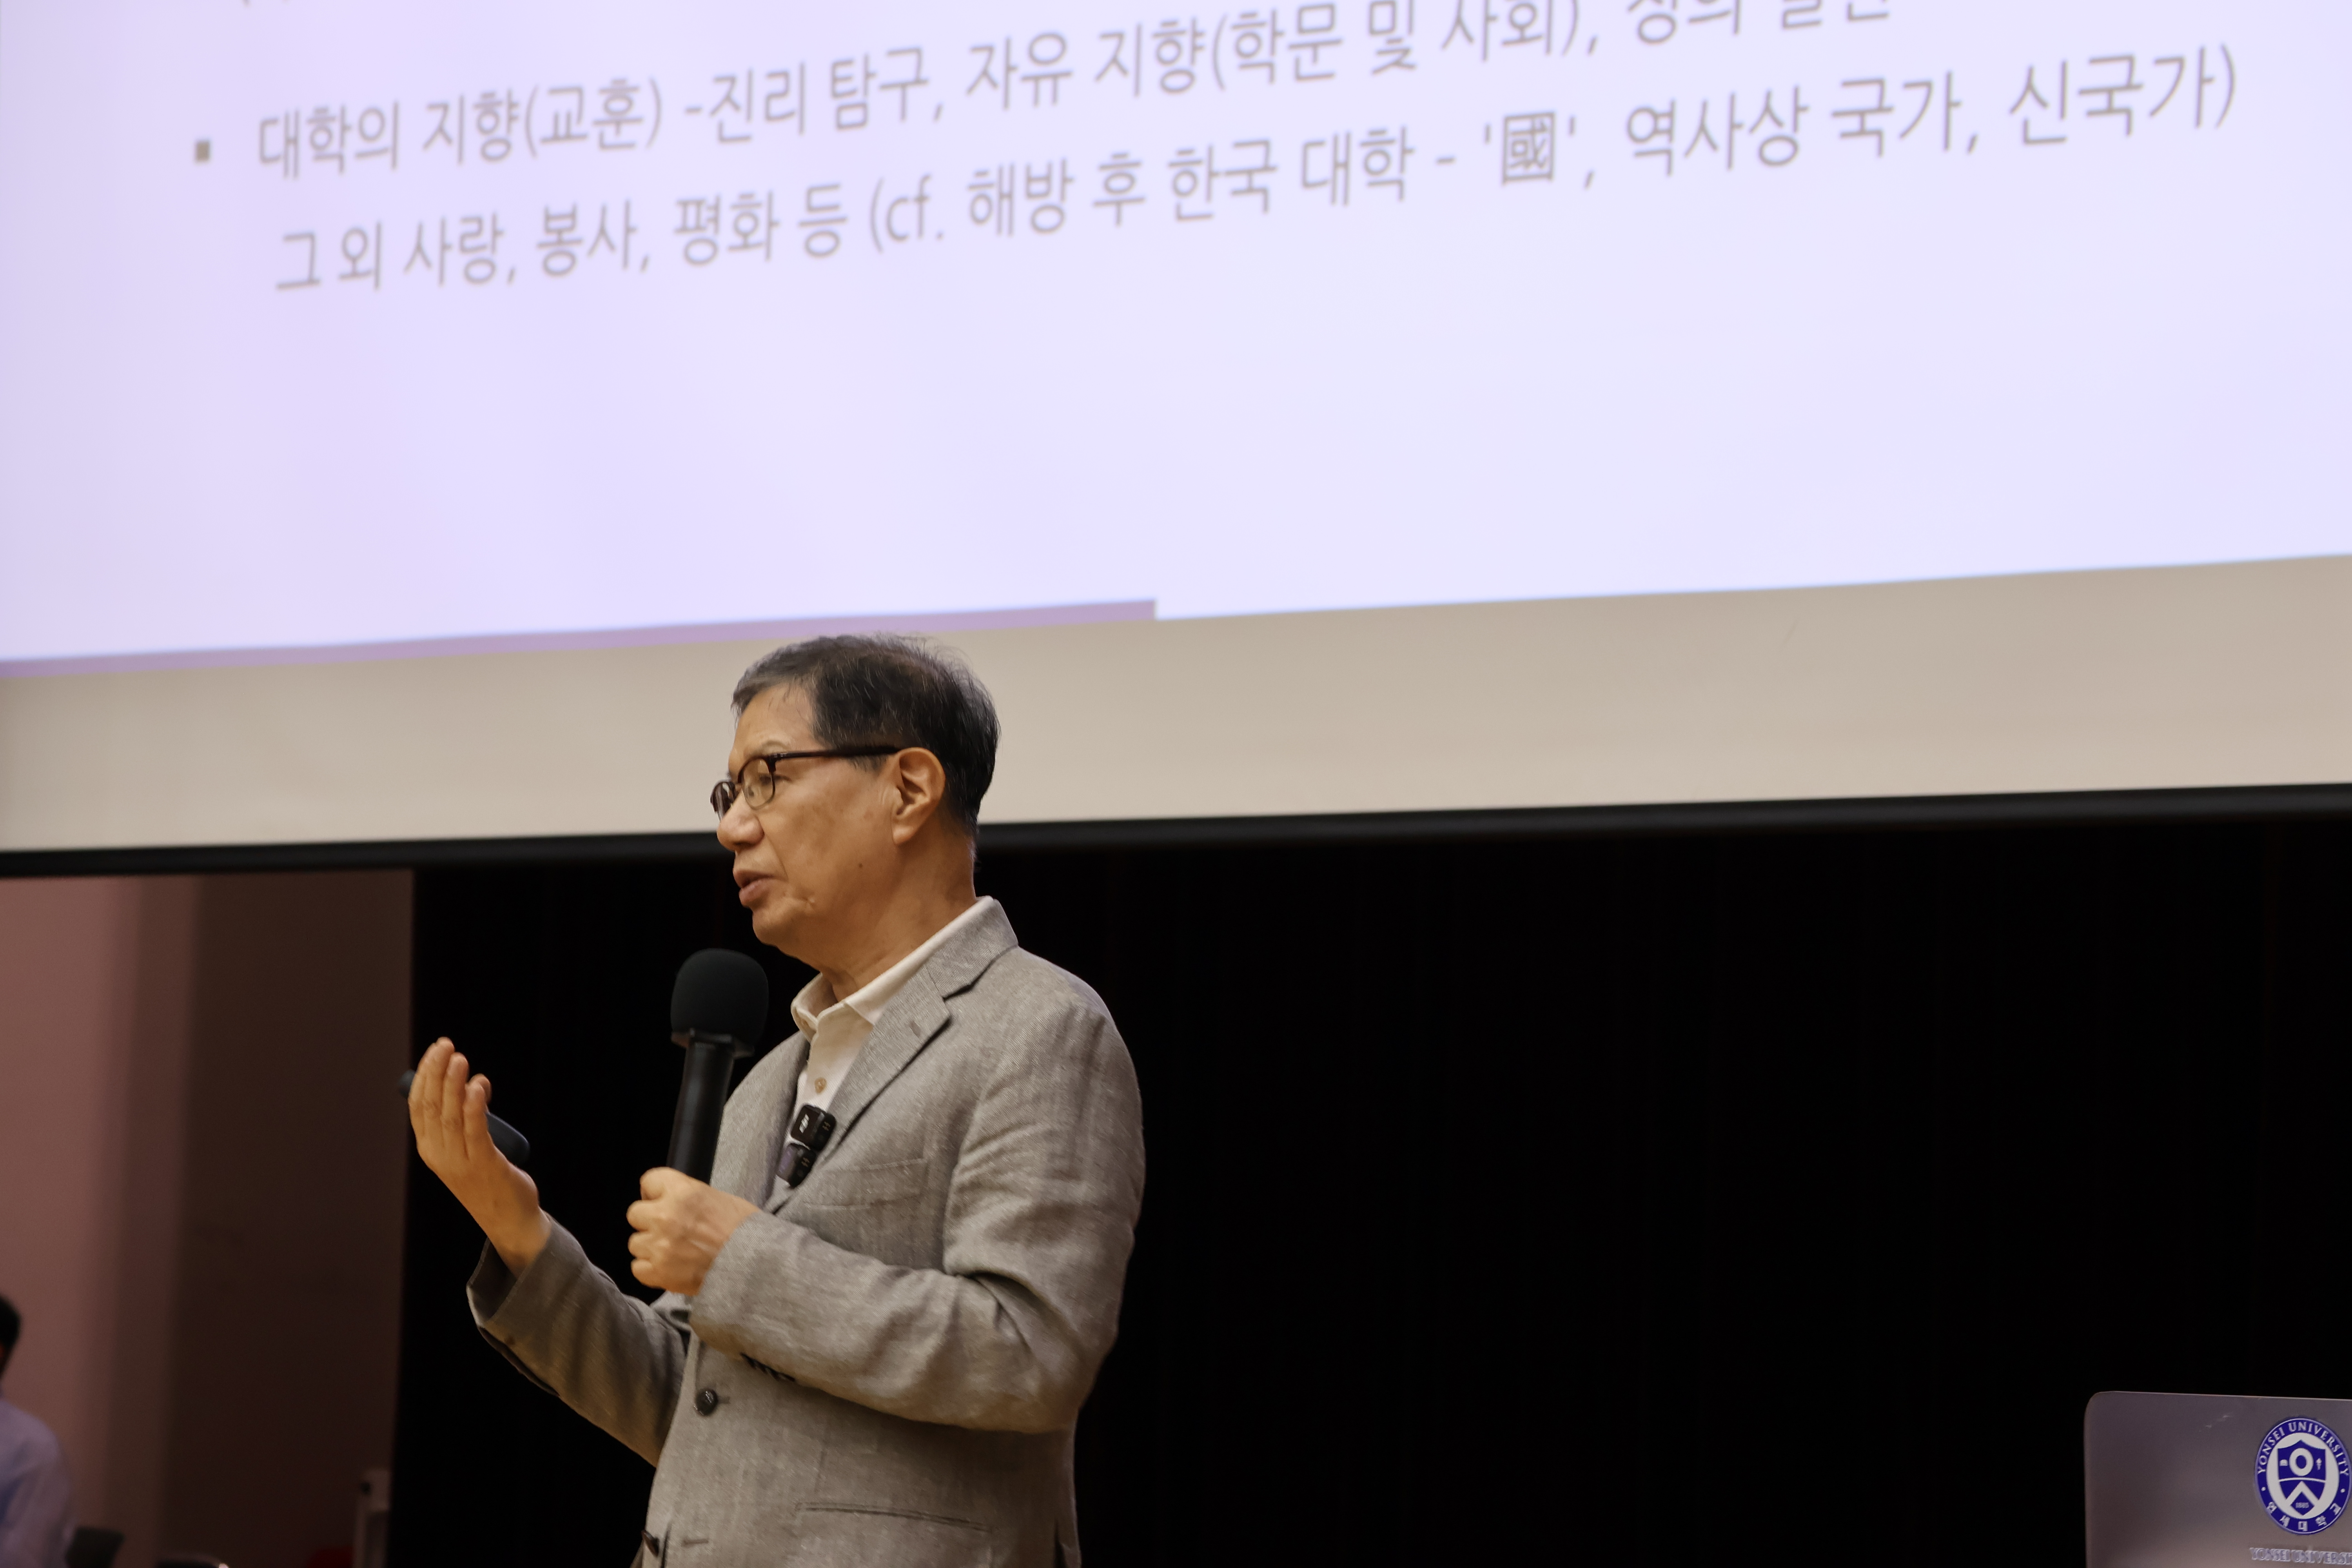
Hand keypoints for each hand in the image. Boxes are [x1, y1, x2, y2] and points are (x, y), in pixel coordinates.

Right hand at [408, 1038, 550, 1273]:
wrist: (509, 1218)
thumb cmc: (488, 1177)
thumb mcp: (467, 1146)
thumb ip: (465, 1117)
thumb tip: (472, 1083)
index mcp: (430, 1149)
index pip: (419, 1106)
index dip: (424, 1076)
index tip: (435, 1050)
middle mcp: (440, 1155)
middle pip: (431, 1107)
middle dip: (436, 1072)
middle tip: (445, 1045)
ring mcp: (460, 1162)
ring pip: (451, 1116)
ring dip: (454, 1084)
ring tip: (460, 1059)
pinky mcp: (485, 1165)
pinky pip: (475, 1132)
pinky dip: (475, 1107)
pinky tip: (478, 1087)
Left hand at [626, 1168, 759, 1295]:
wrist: (755, 1266)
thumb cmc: (744, 1231)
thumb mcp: (718, 1199)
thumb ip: (688, 1198)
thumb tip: (672, 1202)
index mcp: (683, 1192)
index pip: (649, 1181)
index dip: (654, 1192)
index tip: (660, 1200)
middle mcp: (666, 1216)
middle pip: (635, 1213)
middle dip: (649, 1220)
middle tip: (667, 1229)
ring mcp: (660, 1246)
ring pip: (635, 1242)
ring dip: (650, 1247)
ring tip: (671, 1252)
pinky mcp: (659, 1272)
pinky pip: (637, 1268)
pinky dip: (650, 1269)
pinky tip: (668, 1268)